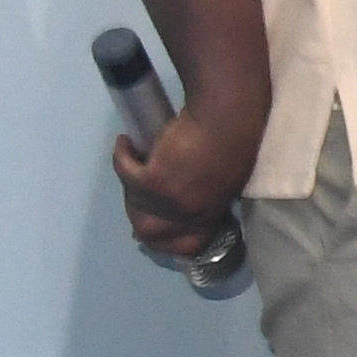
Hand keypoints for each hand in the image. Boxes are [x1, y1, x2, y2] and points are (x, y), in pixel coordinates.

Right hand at [109, 89, 266, 258]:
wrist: (229, 111)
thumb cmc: (234, 134)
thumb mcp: (224, 177)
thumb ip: (205, 195)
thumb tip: (179, 203)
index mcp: (214, 212)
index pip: (186, 245)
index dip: (163, 241)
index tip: (147, 226)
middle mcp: (193, 213)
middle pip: (150, 232)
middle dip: (136, 212)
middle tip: (133, 185)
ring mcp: (173, 201)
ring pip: (134, 204)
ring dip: (128, 183)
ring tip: (132, 159)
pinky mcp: (153, 181)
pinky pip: (125, 174)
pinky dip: (122, 156)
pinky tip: (125, 143)